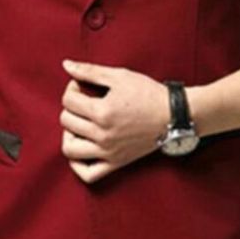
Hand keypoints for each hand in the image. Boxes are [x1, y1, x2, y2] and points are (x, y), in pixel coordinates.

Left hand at [59, 60, 168, 183]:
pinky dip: (77, 165)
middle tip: (83, 100)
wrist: (172, 115)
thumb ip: (89, 71)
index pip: (68, 101)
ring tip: (79, 123)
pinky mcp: (116, 163)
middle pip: (66, 121)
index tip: (82, 85)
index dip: (72, 88)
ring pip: (70, 149)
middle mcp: (102, 135)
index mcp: (102, 112)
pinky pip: (88, 174)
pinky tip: (81, 148)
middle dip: (71, 106)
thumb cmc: (148, 94)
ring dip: (68, 134)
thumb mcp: (119, 76)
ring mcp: (108, 152)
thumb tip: (66, 65)